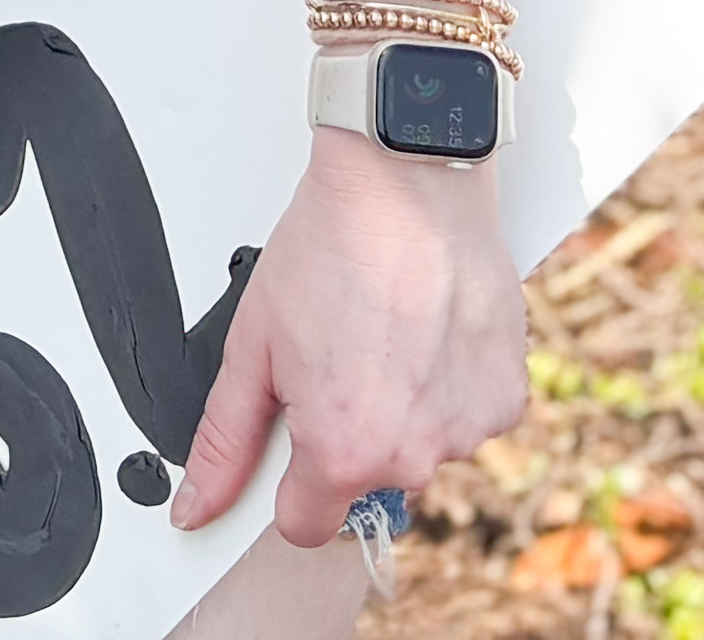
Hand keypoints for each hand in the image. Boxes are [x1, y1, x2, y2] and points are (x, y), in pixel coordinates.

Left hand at [171, 136, 528, 547]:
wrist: (406, 179)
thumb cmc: (333, 246)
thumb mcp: (253, 345)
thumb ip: (224, 441)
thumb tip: (196, 507)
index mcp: (344, 452)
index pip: (303, 523)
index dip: (287, 480)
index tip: (292, 433)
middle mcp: (414, 456)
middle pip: (364, 480)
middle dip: (347, 434)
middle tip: (340, 356)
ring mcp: (468, 430)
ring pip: (418, 447)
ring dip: (402, 410)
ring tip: (386, 335)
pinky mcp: (507, 398)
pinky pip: (463, 416)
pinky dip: (446, 386)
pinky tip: (428, 332)